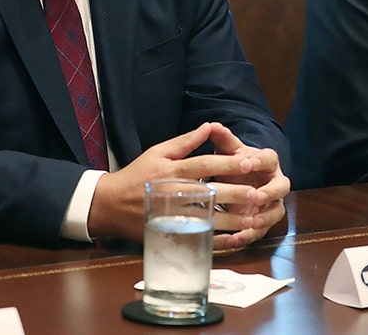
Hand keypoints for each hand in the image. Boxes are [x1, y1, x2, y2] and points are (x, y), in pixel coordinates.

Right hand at [86, 123, 287, 244]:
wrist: (108, 205)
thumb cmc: (136, 175)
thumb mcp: (157, 152)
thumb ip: (185, 141)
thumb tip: (209, 127)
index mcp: (172, 169)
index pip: (204, 164)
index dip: (228, 163)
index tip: (250, 161)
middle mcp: (173, 191)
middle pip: (208, 192)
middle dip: (235, 193)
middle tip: (258, 193)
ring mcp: (171, 214)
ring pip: (205, 218)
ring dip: (231, 220)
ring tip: (254, 218)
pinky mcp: (169, 232)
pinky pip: (196, 238)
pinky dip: (217, 240)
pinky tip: (235, 239)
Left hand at [204, 123, 290, 250]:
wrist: (239, 180)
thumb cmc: (235, 164)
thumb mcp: (229, 151)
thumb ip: (223, 140)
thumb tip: (212, 126)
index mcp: (267, 163)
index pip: (269, 159)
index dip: (260, 161)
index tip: (249, 163)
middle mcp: (274, 183)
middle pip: (282, 188)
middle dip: (270, 193)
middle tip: (257, 196)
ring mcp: (271, 204)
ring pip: (276, 213)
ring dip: (264, 219)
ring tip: (251, 223)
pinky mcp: (262, 222)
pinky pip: (258, 231)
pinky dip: (245, 236)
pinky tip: (231, 240)